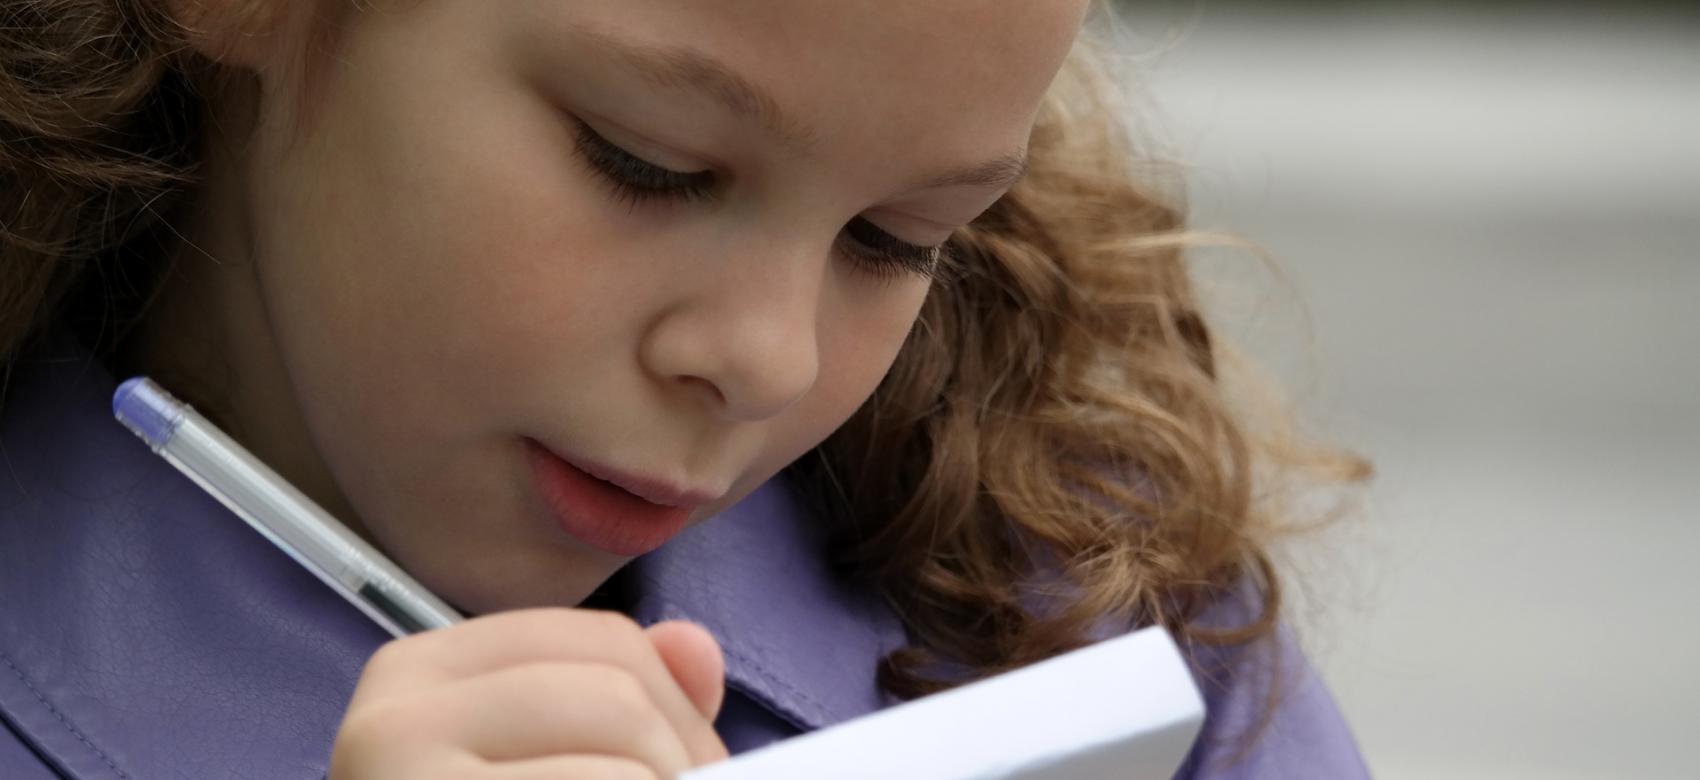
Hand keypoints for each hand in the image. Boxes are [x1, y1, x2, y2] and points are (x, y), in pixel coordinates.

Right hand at [328, 609, 729, 778]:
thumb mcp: (539, 765)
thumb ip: (621, 707)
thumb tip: (696, 648)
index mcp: (420, 675)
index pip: (603, 642)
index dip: (679, 708)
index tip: (688, 771)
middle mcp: (393, 719)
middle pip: (618, 696)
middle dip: (682, 765)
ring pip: (621, 768)